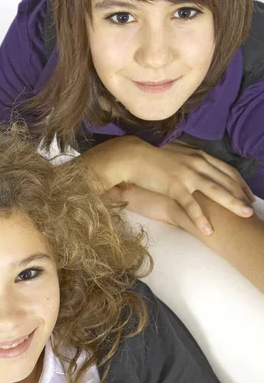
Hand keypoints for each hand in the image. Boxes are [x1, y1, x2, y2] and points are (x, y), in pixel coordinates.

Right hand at [82, 136, 253, 234]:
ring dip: (232, 203)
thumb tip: (196, 166)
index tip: (248, 194)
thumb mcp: (175, 152)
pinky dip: (201, 218)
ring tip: (244, 215)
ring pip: (215, 190)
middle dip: (241, 194)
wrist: (131, 154)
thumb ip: (189, 159)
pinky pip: (190, 204)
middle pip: (226, 180)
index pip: (226, 170)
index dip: (239, 183)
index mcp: (198, 155)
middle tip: (252, 208)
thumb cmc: (150, 154)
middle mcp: (197, 163)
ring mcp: (186, 174)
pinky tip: (208, 229)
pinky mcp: (174, 185)